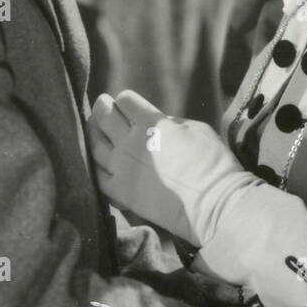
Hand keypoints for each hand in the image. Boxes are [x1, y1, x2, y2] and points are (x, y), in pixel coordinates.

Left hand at [87, 90, 255, 245]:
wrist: (214, 205)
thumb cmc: (213, 164)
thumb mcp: (196, 129)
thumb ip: (170, 122)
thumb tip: (157, 123)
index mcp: (152, 123)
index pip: (126, 101)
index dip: (126, 100)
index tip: (126, 103)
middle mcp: (131, 142)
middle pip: (105, 117)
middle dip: (102, 108)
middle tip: (101, 105)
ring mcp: (122, 168)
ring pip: (95, 144)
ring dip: (93, 133)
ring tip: (93, 129)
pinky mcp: (121, 193)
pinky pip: (97, 176)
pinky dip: (95, 166)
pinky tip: (96, 162)